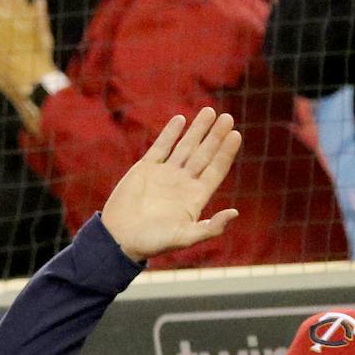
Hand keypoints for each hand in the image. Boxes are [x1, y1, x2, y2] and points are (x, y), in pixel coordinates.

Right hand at [98, 107, 242, 258]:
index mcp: (194, 197)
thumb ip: (210, 228)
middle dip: (215, 136)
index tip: (236, 134)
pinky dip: (170, 133)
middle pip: (204, 154)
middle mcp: (182, 182)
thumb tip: (235, 213)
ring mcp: (164, 174)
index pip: (215, 169)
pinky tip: (181, 120)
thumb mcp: (185, 238)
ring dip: (197, 130)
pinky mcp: (145, 168)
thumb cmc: (152, 242)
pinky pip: (161, 146)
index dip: (226, 152)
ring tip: (209, 111)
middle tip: (228, 117)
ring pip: (185, 146)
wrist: (119, 238)